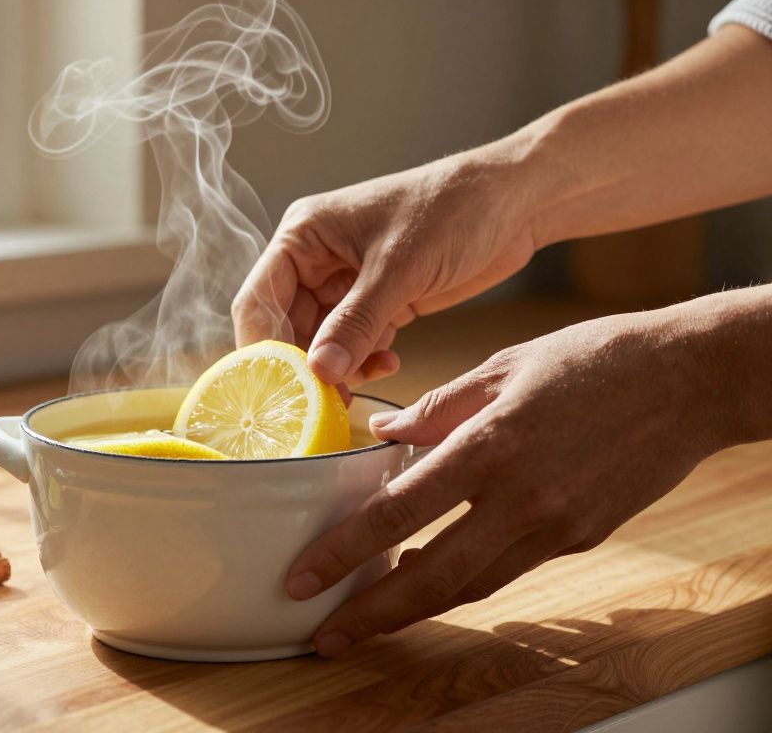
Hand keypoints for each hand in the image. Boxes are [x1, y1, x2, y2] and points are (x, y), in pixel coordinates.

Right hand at [232, 145, 540, 385]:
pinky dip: (365, 360)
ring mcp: (346, 282)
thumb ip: (356, 322)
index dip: (264, 348)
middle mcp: (315, 259)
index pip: (259, 300)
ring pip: (320, 341)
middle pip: (285, 327)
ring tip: (361, 384)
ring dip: (337, 368)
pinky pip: (354, 343)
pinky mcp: (377, 301)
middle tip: (323, 401)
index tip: (283, 388)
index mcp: (303, 235)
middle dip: (303, 366)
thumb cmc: (454, 207)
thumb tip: (319, 372)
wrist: (515, 202)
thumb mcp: (399, 268)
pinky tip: (390, 362)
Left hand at [285, 307, 734, 656]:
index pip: (399, 513)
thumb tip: (386, 431)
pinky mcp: (582, 538)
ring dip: (416, 607)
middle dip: (371, 615)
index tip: (304, 578)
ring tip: (368, 618)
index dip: (345, 553)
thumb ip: (439, 405)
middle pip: (432, 577)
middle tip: (324, 637)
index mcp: (491, 446)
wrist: (692, 380)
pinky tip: (434, 574)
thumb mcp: (504, 366)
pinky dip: (466, 577)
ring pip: (472, 586)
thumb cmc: (596, 359)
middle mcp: (522, 498)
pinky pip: (510, 568)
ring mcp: (556, 526)